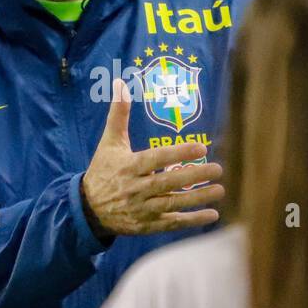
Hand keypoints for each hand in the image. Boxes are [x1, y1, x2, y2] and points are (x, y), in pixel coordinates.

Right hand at [81, 79, 224, 237]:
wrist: (87, 208)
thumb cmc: (103, 170)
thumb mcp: (109, 142)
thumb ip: (118, 114)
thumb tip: (119, 82)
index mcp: (128, 166)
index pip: (156, 158)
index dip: (178, 153)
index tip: (201, 147)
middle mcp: (135, 188)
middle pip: (167, 182)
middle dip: (194, 176)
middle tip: (218, 169)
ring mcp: (141, 208)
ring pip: (172, 203)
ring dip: (198, 198)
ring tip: (220, 189)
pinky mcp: (146, 225)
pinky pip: (171, 222)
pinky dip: (192, 220)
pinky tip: (212, 214)